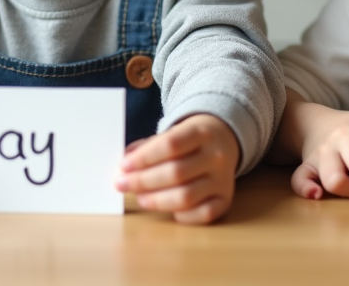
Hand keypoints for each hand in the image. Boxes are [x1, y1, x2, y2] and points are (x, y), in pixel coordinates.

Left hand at [115, 114, 239, 224]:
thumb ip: (148, 147)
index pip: (170, 144)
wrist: (224, 141)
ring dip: (156, 200)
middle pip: (176, 173)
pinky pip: (203, 214)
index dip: (144, 158)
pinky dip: (182, 216)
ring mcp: (223, 179)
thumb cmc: (189, 141)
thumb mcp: (172, 133)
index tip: (124, 166)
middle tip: (121, 184)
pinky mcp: (226, 199)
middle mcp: (216, 156)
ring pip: (186, 197)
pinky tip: (168, 209)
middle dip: (143, 181)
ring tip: (140, 198)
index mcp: (201, 132)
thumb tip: (124, 167)